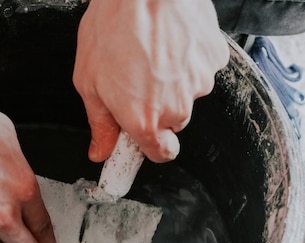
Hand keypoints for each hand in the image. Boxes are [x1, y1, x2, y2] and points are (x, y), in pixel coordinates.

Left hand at [73, 0, 228, 162]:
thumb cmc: (112, 25)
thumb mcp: (89, 81)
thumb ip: (100, 123)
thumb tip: (101, 150)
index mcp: (144, 120)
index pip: (160, 154)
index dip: (149, 146)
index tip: (141, 137)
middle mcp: (177, 108)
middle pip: (172, 122)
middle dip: (156, 107)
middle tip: (136, 78)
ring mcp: (199, 83)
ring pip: (187, 94)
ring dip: (172, 82)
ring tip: (152, 52)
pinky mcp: (214, 58)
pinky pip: (200, 68)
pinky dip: (188, 60)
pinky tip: (170, 41)